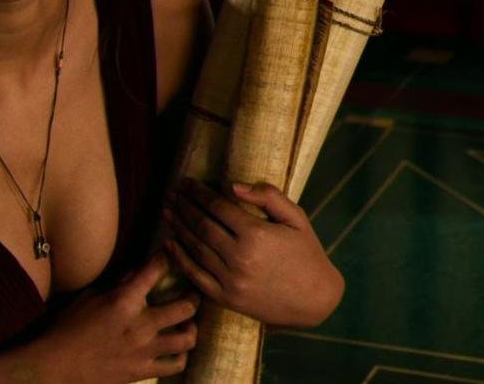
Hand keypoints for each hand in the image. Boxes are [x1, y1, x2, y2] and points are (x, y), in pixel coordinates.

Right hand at [31, 253, 200, 382]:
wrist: (59, 365)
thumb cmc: (69, 327)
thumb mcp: (90, 297)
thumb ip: (117, 284)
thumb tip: (137, 272)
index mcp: (125, 301)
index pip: (155, 271)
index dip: (167, 258)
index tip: (171, 254)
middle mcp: (140, 325)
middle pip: (185, 307)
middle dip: (194, 296)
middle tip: (193, 294)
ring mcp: (144, 350)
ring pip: (187, 338)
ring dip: (191, 328)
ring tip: (188, 323)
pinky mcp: (143, 371)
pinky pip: (176, 365)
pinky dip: (181, 356)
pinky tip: (177, 349)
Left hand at [162, 179, 344, 327]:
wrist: (315, 300)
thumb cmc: (307, 254)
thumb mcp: (296, 218)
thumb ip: (267, 196)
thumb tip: (232, 185)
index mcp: (256, 234)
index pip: (217, 207)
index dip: (198, 192)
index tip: (186, 182)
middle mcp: (239, 257)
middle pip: (201, 225)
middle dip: (184, 206)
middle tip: (172, 193)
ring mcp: (231, 280)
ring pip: (195, 248)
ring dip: (177, 227)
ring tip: (167, 211)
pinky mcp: (226, 298)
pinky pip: (196, 276)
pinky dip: (179, 259)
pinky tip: (169, 243)